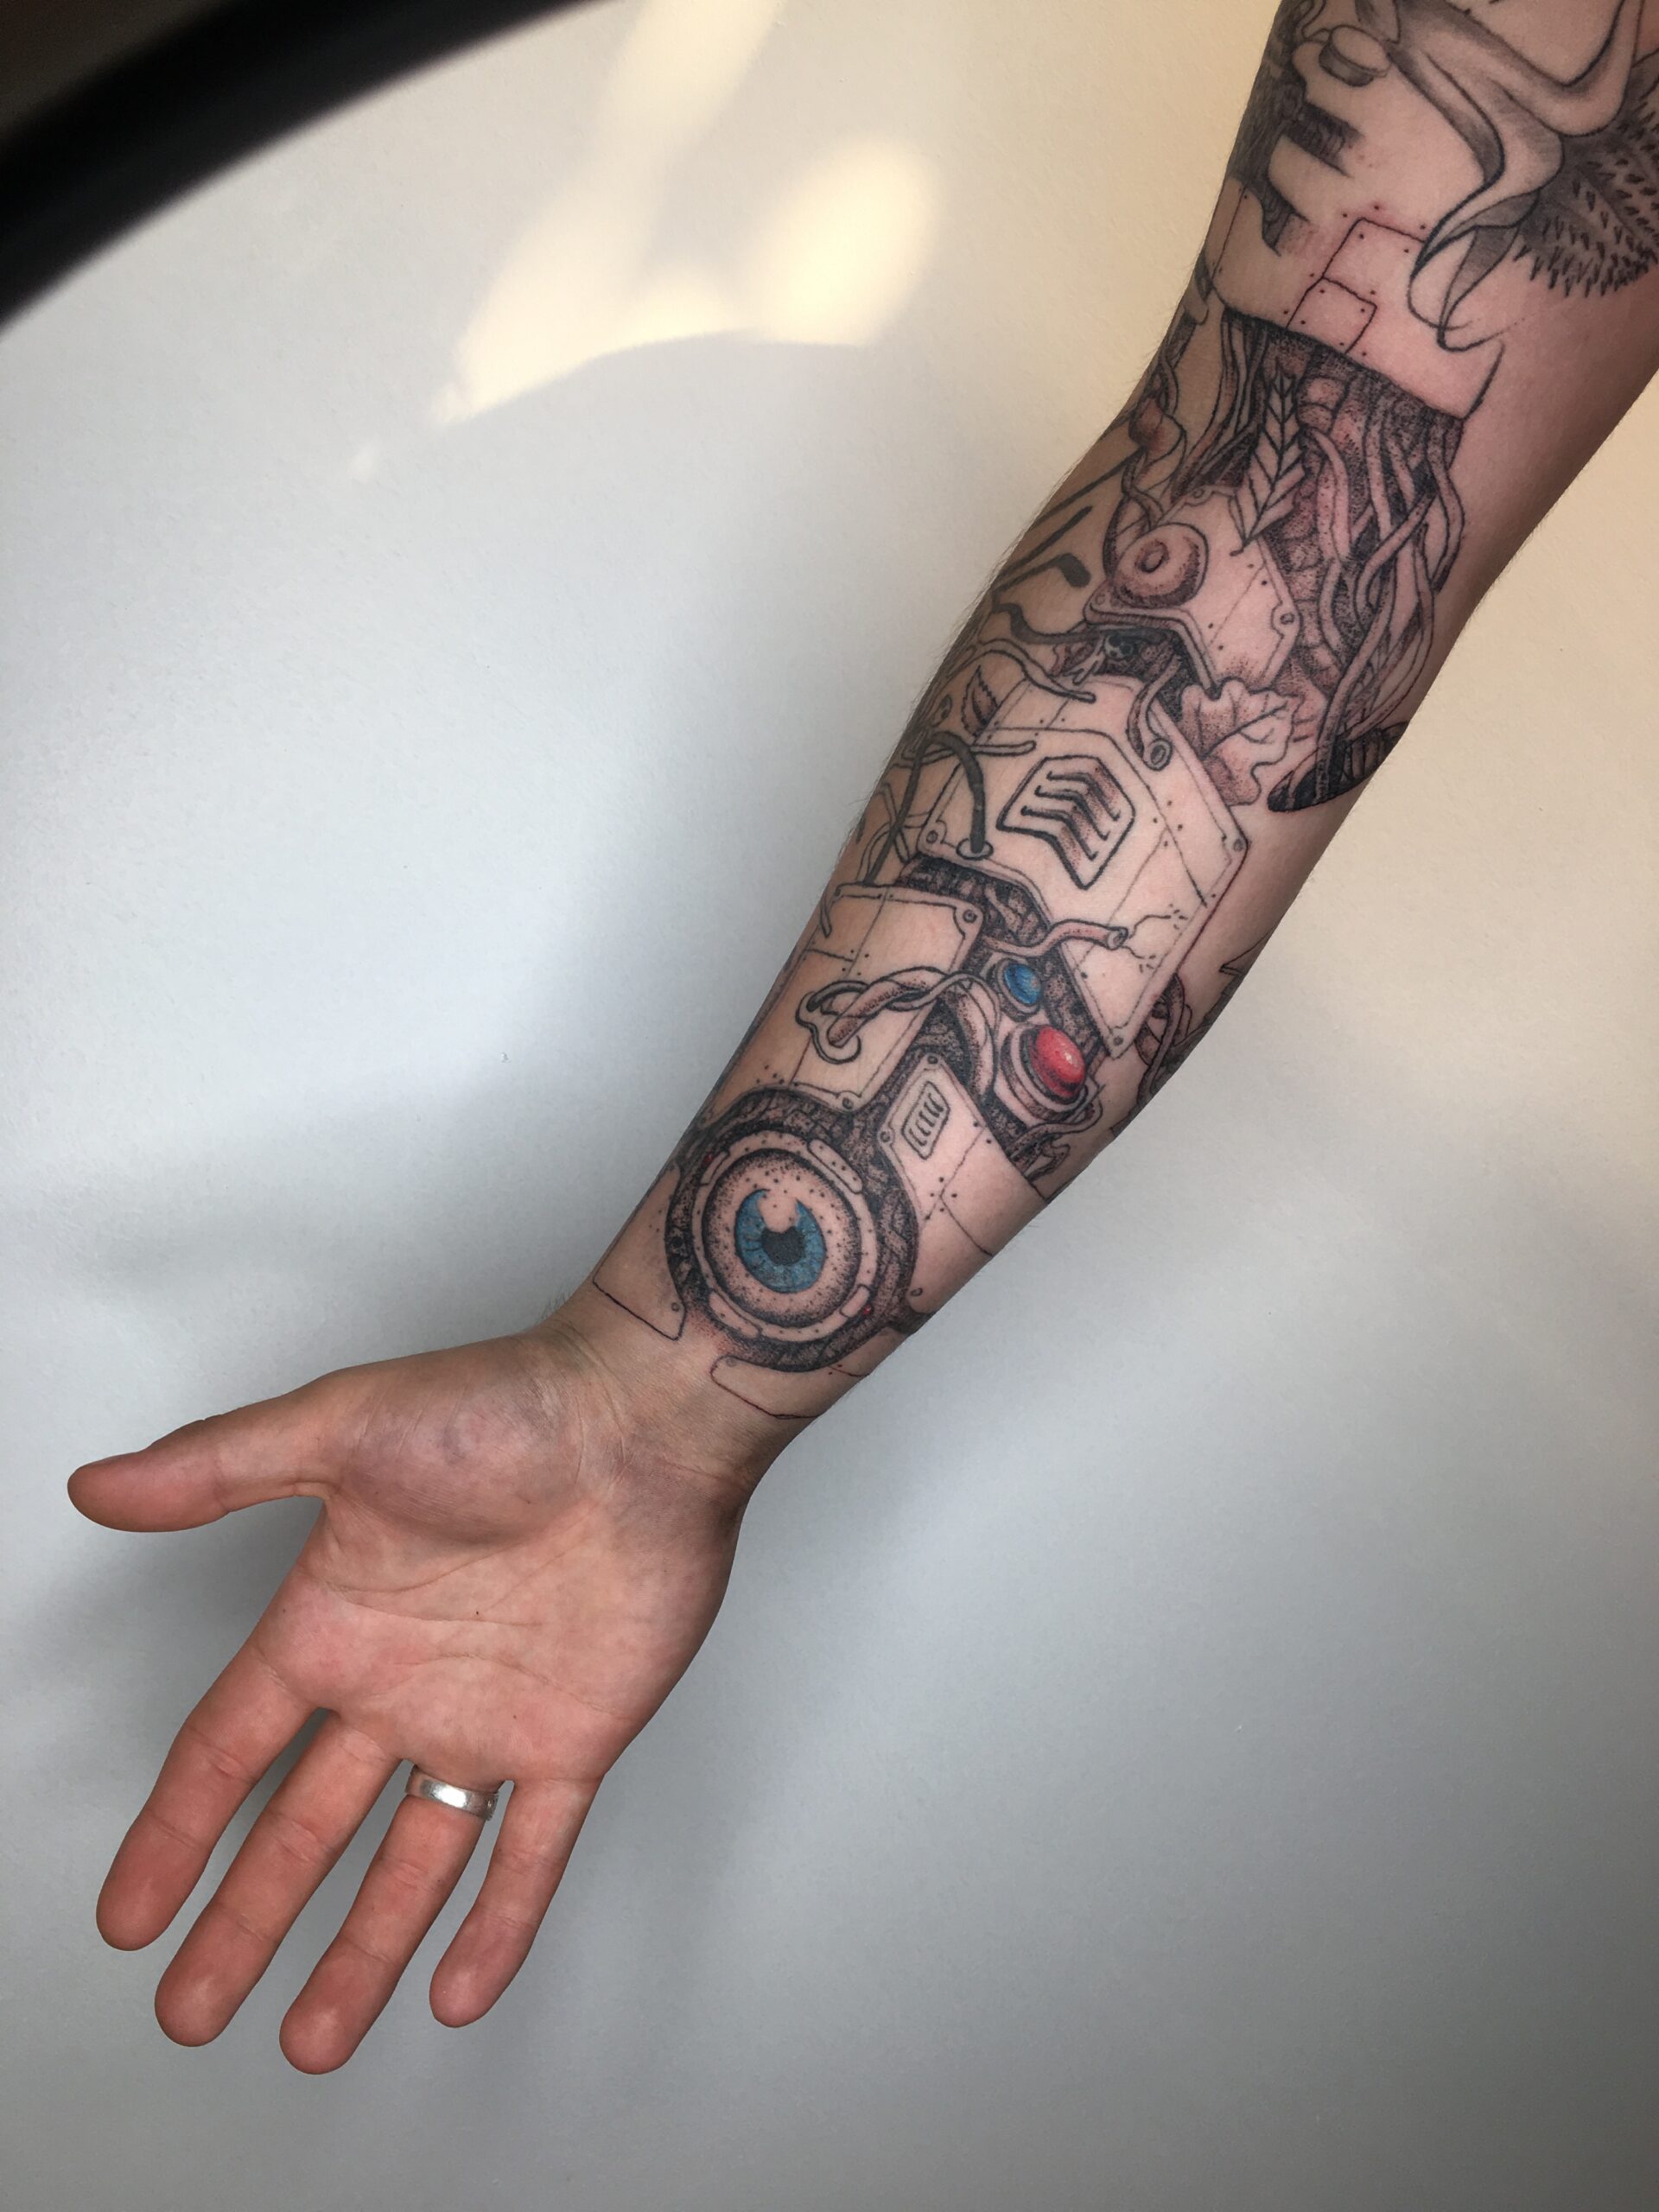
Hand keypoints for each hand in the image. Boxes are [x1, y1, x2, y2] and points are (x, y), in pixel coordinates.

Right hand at [68, 1294, 767, 2070]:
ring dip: (362, 1951)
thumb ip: (219, 1469)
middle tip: (192, 2009)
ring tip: (309, 2043)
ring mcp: (486, 1718)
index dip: (174, 1834)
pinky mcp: (574, 1737)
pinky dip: (499, 1924)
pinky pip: (531, 1851)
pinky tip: (458, 1995)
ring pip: (411, 1862)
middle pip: (304, 1829)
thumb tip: (100, 1485)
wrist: (643, 1419)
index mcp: (334, 1621)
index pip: (228, 1750)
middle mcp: (400, 1683)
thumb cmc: (501, 1408)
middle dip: (246, 1922)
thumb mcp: (339, 1427)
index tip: (130, 1916)